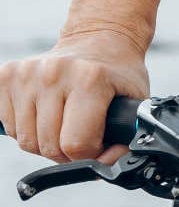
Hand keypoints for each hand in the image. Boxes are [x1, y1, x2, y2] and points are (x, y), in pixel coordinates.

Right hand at [0, 29, 150, 163]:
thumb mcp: (137, 102)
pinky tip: (45, 113)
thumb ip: (126, 139)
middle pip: (48, 146)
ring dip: (45, 142)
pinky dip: (26, 129)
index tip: (99, 142)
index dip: (89, 153)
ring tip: (64, 122)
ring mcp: (27, 72)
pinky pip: (8, 126)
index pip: (76, 143)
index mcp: (89, 78)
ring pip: (25, 140)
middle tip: (81, 133)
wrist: (100, 38)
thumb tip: (103, 168)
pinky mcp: (6, 75)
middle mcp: (54, 72)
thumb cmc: (117, 74)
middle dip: (67, 151)